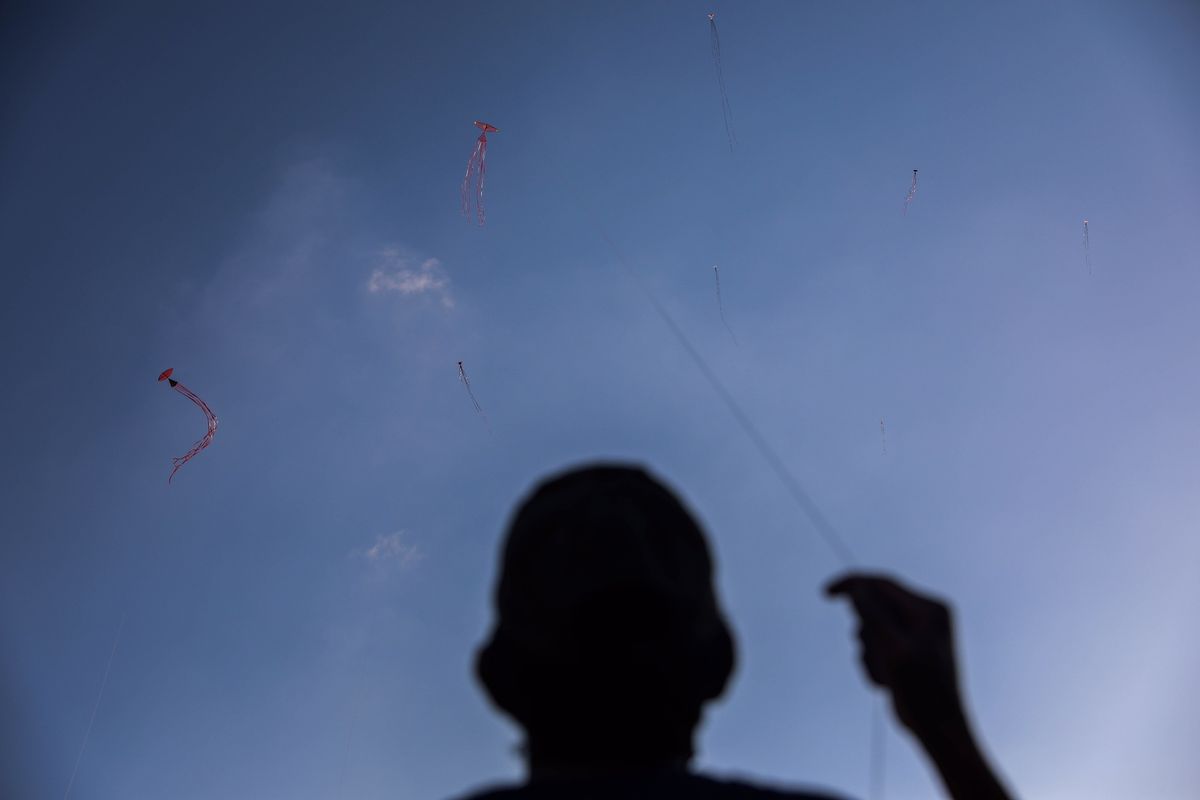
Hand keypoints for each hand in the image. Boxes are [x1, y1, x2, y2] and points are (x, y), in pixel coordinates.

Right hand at [826, 573, 1013, 799]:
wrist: (938, 728)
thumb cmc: (921, 689)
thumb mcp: (893, 647)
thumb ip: (873, 613)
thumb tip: (856, 588)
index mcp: (929, 607)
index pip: (882, 583)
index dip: (852, 584)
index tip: (825, 594)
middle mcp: (925, 615)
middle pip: (875, 606)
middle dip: (866, 634)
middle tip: (876, 658)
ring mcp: (917, 632)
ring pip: (872, 628)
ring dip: (869, 652)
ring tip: (883, 676)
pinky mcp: (908, 649)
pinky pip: (877, 645)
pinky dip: (874, 662)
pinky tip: (886, 683)